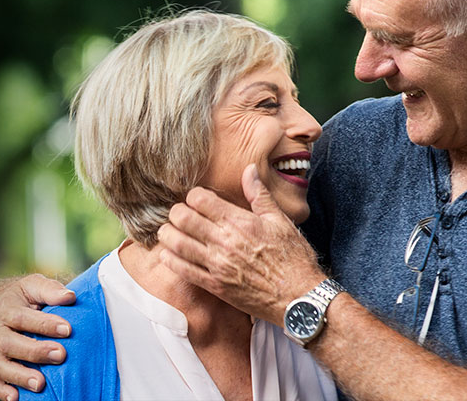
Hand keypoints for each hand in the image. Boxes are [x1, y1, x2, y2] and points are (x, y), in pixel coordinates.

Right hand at [0, 274, 75, 399]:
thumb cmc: (22, 296)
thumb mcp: (33, 285)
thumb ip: (49, 290)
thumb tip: (70, 296)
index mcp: (5, 309)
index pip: (23, 318)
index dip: (44, 324)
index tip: (67, 329)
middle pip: (10, 344)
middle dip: (35, 352)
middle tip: (60, 355)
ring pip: (0, 365)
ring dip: (19, 376)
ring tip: (41, 384)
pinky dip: (1, 391)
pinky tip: (16, 398)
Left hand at [157, 164, 324, 322]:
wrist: (299, 297)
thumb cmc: (293, 258)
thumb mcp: (280, 220)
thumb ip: (259, 195)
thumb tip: (249, 169)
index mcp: (239, 222)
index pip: (199, 199)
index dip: (193, 196)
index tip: (196, 200)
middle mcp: (224, 241)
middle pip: (182, 218)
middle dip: (176, 212)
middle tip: (179, 214)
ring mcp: (217, 265)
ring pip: (177, 243)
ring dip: (168, 234)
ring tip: (169, 231)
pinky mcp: (215, 286)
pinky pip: (182, 270)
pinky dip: (170, 260)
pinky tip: (168, 254)